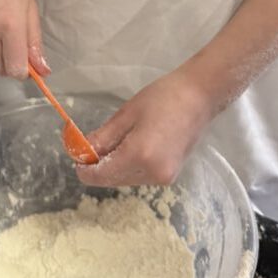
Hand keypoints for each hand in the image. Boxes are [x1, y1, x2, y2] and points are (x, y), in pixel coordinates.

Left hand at [77, 63, 216, 187]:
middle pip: (112, 179)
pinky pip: (140, 176)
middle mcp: (152, 174)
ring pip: (126, 179)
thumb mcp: (126, 114)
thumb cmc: (163, 98)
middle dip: (99, 165)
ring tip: (118, 140)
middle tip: (94, 142)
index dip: (84, 168)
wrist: (200, 97)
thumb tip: (81, 152)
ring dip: (115, 166)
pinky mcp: (170, 176)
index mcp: (139, 156)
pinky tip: (133, 145)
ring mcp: (163, 178)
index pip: (100, 176)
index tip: (78, 153)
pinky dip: (130, 165)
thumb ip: (103, 138)